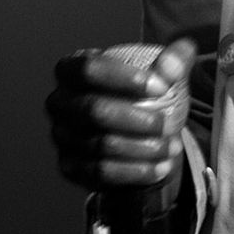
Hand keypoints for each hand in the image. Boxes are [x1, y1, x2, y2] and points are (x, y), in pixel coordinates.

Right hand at [46, 38, 195, 199]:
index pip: (89, 68)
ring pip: (100, 145)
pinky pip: (100, 172)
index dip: (123, 77)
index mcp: (73, 70)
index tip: (162, 87)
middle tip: (166, 124)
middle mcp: (60, 102)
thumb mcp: (161, 73)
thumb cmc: (144, 94)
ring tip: (171, 147)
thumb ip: (173, 61)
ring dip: (142, 148)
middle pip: (94, 110)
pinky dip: (135, 171)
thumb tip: (173, 66)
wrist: (135, 132)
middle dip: (136, 119)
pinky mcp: (70, 166)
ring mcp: (61, 136)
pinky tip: (160, 167)